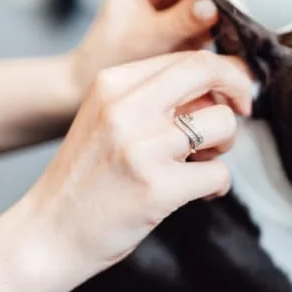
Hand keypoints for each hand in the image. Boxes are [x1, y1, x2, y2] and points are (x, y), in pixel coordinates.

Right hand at [19, 50, 252, 275]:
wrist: (49, 233)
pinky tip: (198, 193)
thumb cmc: (88, 177)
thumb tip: (221, 85)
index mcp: (113, 83)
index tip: (235, 92)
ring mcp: (142, 148)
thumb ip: (155, 96)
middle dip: (239, 90)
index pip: (189, 58)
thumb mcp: (108, 117)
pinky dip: (217, 185)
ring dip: (225, 145)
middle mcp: (126, 108)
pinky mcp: (158, 188)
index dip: (225, 73)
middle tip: (242, 111)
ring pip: (222, 124)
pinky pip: (220, 173)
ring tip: (201, 162)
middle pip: (209, 72)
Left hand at [68, 0, 232, 98]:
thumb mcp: (146, 41)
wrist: (100, 75)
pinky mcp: (192, 3)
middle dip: (227, 2)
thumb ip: (179, 22)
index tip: (234, 13)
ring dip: (231, 15)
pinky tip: (233, 42)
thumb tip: (213, 7)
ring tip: (240, 41)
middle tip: (242, 31)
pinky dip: (227, 25)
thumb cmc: (113, 57)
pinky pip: (220, 8)